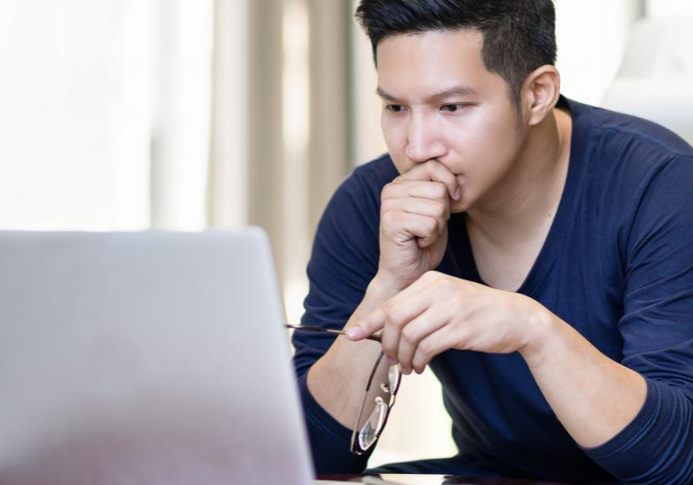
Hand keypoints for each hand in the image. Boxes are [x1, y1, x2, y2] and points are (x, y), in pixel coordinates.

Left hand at [347, 271, 549, 373]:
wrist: (516, 317)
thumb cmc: (476, 312)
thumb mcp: (445, 300)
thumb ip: (418, 309)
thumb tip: (385, 331)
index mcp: (430, 281)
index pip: (392, 303)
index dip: (370, 321)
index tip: (353, 335)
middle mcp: (438, 290)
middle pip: (396, 319)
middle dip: (388, 344)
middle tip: (393, 359)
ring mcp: (450, 308)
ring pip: (410, 335)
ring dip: (404, 357)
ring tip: (409, 367)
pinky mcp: (461, 328)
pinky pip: (428, 347)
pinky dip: (419, 361)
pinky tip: (422, 366)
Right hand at [377, 160, 459, 291]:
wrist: (406, 274)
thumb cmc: (423, 242)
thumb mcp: (435, 209)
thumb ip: (439, 188)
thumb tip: (456, 175)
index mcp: (400, 182)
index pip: (434, 166)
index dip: (450, 184)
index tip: (451, 202)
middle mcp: (391, 190)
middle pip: (439, 189)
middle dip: (443, 213)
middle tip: (427, 227)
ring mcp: (389, 205)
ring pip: (438, 207)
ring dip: (437, 227)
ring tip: (422, 235)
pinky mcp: (392, 222)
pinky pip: (430, 223)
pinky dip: (431, 237)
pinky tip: (418, 243)